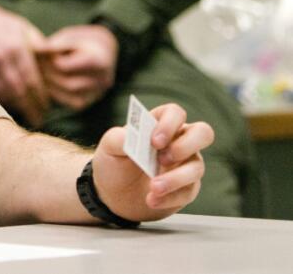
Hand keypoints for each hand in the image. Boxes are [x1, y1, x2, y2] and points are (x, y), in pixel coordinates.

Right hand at [0, 0, 49, 126]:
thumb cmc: (2, 24)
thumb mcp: (24, 29)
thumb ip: (39, 48)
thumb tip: (56, 66)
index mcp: (16, 49)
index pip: (32, 80)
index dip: (40, 97)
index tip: (46, 106)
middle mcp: (0, 59)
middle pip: (19, 91)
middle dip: (30, 107)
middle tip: (38, 118)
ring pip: (3, 94)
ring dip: (16, 107)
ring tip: (26, 114)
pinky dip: (1, 100)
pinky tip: (9, 105)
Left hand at [36, 24, 118, 110]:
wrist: (103, 51)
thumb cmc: (82, 40)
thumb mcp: (70, 37)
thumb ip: (54, 45)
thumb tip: (34, 50)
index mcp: (99, 61)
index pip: (63, 66)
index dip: (46, 59)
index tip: (37, 52)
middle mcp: (102, 80)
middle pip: (66, 83)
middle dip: (46, 73)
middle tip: (32, 64)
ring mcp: (98, 93)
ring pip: (67, 95)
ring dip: (48, 84)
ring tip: (37, 72)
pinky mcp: (90, 101)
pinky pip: (69, 102)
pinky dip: (55, 94)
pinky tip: (45, 82)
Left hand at [90, 102, 213, 221]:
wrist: (113, 194)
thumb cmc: (114, 162)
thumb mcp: (109, 147)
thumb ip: (119, 139)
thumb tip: (131, 138)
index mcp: (158, 124)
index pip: (175, 113)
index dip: (169, 124)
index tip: (154, 142)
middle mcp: (179, 141)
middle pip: (203, 133)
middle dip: (187, 145)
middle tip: (163, 159)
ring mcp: (186, 164)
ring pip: (197, 167)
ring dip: (175, 179)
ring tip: (153, 188)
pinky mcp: (187, 188)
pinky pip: (188, 191)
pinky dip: (170, 197)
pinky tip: (152, 200)